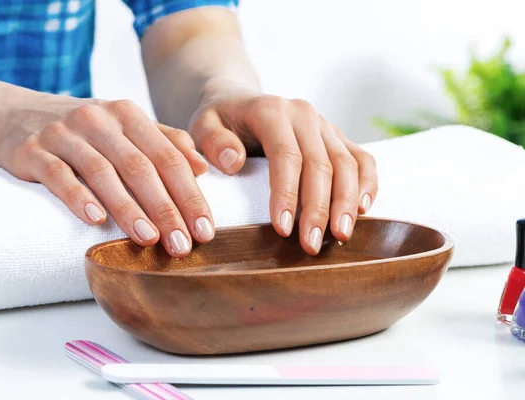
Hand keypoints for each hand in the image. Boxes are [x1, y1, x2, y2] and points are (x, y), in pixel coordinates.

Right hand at [0, 94, 212, 256]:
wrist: (15, 115)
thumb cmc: (84, 132)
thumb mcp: (125, 128)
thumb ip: (165, 142)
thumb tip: (203, 167)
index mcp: (128, 115)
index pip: (168, 157)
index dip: (190, 195)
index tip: (205, 230)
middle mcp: (99, 120)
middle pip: (140, 167)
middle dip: (166, 209)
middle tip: (182, 245)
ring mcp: (64, 133)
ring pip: (103, 173)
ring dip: (128, 209)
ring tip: (149, 240)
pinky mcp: (33, 150)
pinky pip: (58, 175)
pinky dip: (78, 198)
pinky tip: (96, 221)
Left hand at [189, 86, 377, 254]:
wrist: (239, 100)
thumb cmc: (219, 121)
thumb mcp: (203, 124)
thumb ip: (212, 141)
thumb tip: (234, 161)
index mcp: (271, 110)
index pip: (285, 155)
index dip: (286, 193)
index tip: (282, 228)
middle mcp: (304, 114)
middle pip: (320, 164)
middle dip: (318, 208)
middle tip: (310, 245)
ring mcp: (325, 125)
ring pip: (347, 163)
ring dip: (346, 202)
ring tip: (340, 236)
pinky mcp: (338, 137)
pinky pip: (362, 158)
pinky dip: (368, 183)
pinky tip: (364, 210)